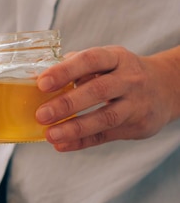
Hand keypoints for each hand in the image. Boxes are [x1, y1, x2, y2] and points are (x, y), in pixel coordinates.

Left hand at [35, 45, 178, 150]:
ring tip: (50, 135)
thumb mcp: (106, 60)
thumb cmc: (121, 72)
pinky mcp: (138, 126)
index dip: (65, 71)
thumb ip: (76, 66)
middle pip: (98, 90)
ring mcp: (136, 103)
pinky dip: (82, 142)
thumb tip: (36, 75)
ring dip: (75, 128)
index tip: (42, 83)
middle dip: (67, 104)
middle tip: (40, 114)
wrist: (167, 87)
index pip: (91, 60)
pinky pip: (106, 136)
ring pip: (105, 117)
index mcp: (117, 58)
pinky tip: (61, 145)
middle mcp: (130, 79)